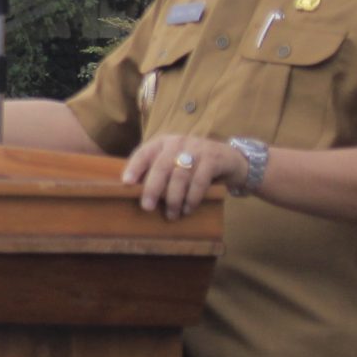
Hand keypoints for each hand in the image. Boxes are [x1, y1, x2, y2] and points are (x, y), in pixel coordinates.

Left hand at [123, 134, 243, 219]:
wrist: (230, 158)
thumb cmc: (193, 164)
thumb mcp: (173, 162)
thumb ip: (155, 172)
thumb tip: (132, 193)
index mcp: (162, 142)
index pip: (144, 152)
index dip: (134, 167)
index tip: (126, 183)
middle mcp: (178, 142)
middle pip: (161, 165)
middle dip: (152, 188)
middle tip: (147, 207)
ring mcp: (197, 148)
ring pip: (180, 175)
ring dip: (174, 198)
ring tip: (171, 214)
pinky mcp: (213, 159)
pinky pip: (200, 181)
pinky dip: (192, 197)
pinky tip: (188, 209)